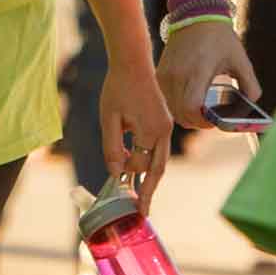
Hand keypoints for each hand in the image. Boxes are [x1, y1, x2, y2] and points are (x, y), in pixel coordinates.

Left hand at [99, 56, 171, 211]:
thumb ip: (112, 147)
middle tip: (143, 212)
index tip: (114, 184)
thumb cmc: (118, 87)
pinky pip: (158, 148)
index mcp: (151, 130)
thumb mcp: (109, 117)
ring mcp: (166, 126)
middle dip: (149, 191)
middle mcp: (164, 131)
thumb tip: (116, 174)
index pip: (139, 164)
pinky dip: (150, 161)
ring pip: (160, 160)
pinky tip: (139, 170)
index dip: (125, 174)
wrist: (133, 62)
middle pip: (158, 169)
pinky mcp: (164, 122)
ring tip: (142, 197)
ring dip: (150, 178)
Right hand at [157, 20, 260, 129]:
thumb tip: (250, 110)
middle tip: (209, 118)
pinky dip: (177, 104)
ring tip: (200, 108)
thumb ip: (250, 87)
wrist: (196, 15)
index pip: (191, 108)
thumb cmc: (220, 38)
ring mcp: (166, 74)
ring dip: (186, 114)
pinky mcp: (160, 73)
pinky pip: (166, 98)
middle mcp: (178, 74)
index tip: (213, 121)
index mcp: (198, 71)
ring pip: (172, 109)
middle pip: (181, 115)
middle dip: (196, 122)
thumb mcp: (241, 61)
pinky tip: (190, 97)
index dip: (202, 122)